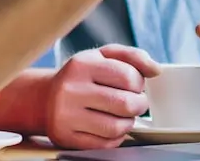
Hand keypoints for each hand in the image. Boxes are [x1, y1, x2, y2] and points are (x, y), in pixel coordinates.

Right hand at [45, 45, 159, 149]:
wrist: (44, 98)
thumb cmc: (81, 76)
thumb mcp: (102, 56)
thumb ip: (132, 57)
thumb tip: (156, 70)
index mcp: (81, 64)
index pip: (128, 76)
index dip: (139, 83)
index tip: (134, 85)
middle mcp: (70, 89)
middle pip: (125, 104)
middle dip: (139, 105)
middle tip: (135, 102)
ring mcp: (66, 115)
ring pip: (117, 127)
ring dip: (128, 123)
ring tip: (123, 115)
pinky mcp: (66, 137)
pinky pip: (105, 144)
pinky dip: (115, 137)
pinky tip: (110, 126)